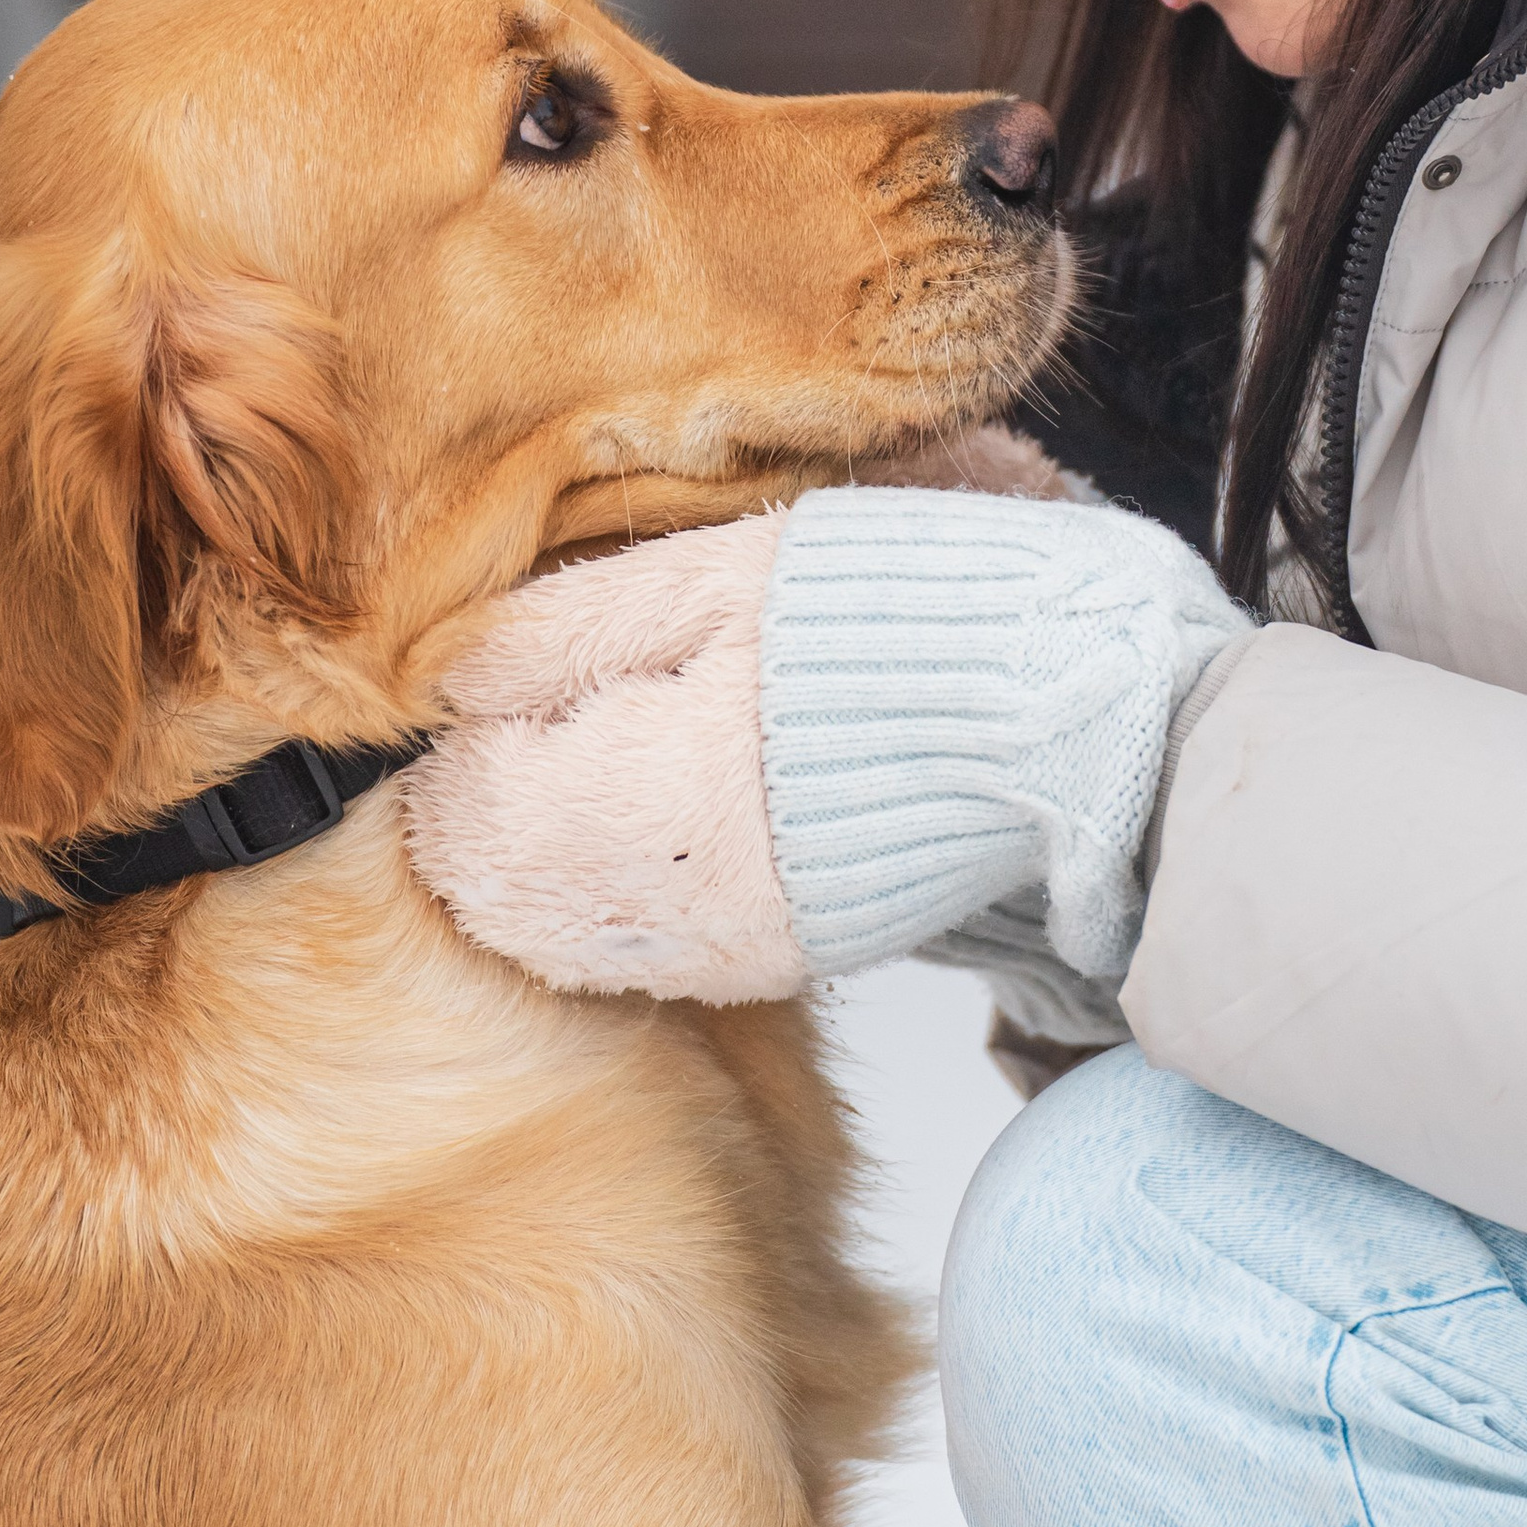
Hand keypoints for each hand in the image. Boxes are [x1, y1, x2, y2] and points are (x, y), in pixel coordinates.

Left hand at [407, 467, 1250, 1007]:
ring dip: (561, 851)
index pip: (465, 809)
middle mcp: (667, 899)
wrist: (1080, 721)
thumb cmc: (911, 611)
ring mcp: (728, 944)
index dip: (468, 737)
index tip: (504, 677)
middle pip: (503, 888)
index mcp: (635, 789)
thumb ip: (580, 623)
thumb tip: (446, 667)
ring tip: (615, 758)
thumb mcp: (732, 570)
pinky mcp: (786, 956)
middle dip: (503, 803)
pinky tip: (682, 814)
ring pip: (571, 926)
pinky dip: (638, 885)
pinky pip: (659, 946)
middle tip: (547, 716)